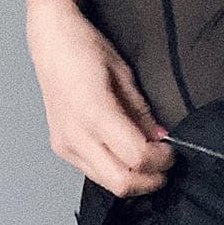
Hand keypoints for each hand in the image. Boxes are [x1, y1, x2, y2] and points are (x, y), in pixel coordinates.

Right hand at [26, 0, 175, 196]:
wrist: (50, 41)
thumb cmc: (87, 47)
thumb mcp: (123, 73)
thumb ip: (141, 111)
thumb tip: (160, 138)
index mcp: (95, 113)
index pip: (136, 157)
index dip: (161, 160)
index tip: (173, 150)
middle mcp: (76, 137)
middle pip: (120, 182)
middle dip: (149, 180)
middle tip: (166, 165)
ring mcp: (64, 146)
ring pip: (106, 183)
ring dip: (133, 180)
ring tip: (149, 162)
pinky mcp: (60, 148)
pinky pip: (93, 172)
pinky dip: (114, 171)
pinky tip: (126, 156)